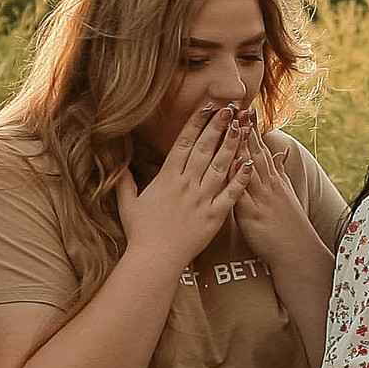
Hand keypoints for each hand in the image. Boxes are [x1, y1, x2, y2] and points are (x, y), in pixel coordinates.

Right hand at [116, 103, 248, 265]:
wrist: (153, 260)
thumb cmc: (140, 233)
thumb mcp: (127, 203)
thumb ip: (125, 182)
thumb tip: (119, 166)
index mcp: (167, 178)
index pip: (183, 143)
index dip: (196, 123)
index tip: (206, 107)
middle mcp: (186, 185)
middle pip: (204, 149)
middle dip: (217, 126)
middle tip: (230, 108)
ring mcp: (201, 200)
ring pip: (220, 166)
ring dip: (232, 145)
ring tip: (241, 127)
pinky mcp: (214, 217)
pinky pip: (230, 194)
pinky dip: (241, 178)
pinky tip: (250, 163)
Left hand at [230, 120, 323, 267]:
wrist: (297, 252)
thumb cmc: (289, 226)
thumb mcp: (287, 194)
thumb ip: (280, 172)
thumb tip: (282, 153)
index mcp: (274, 179)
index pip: (261, 149)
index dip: (253, 129)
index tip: (246, 109)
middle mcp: (268, 185)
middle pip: (254, 152)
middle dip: (244, 129)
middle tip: (235, 107)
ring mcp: (260, 198)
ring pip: (247, 167)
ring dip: (238, 146)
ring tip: (229, 126)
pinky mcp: (251, 214)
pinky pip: (239, 192)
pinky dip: (234, 177)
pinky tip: (226, 165)